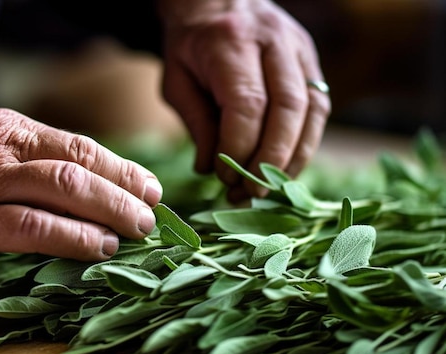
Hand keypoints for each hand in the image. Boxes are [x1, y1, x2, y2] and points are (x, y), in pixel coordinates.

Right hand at [0, 108, 161, 261]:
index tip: (150, 188)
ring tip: (138, 230)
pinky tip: (97, 247)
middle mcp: (8, 149)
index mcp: (15, 132)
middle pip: (83, 164)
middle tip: (153, 213)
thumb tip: (74, 195)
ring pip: (65, 188)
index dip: (122, 168)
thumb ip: (25, 164)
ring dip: (110, 210)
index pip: (82, 147)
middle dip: (126, 189)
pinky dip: (70, 236)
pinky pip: (30, 224)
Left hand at [158, 0, 330, 200]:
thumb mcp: (176, 81)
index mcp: (231, 42)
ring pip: (312, 110)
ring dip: (294, 158)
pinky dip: (305, 143)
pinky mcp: (311, 60)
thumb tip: (211, 169)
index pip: (247, 105)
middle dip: (270, 160)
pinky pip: (320, 108)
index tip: (224, 177)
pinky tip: (285, 167)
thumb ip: (195, 123)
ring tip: (268, 187)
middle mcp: (273, 40)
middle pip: (288, 109)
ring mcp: (299, 48)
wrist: (215, 2)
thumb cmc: (190, 46)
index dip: (239, 149)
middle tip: (250, 192)